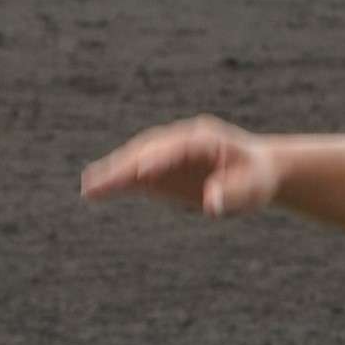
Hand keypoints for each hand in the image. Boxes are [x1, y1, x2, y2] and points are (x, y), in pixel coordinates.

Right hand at [80, 115, 282, 217]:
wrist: (255, 170)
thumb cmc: (256, 178)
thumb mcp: (253, 187)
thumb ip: (233, 194)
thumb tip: (212, 205)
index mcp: (206, 139)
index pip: (178, 147)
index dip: (159, 158)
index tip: (142, 172)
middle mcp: (179, 141)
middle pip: (147, 150)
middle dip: (125, 166)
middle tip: (102, 180)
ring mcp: (166, 154)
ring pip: (135, 159)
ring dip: (112, 173)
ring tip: (88, 188)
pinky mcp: (160, 170)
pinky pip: (134, 174)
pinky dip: (115, 181)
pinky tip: (93, 190)